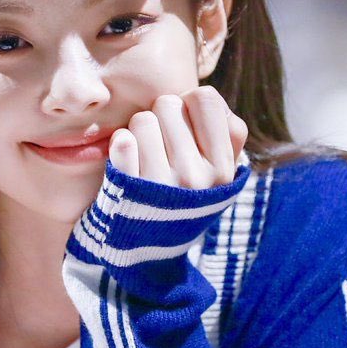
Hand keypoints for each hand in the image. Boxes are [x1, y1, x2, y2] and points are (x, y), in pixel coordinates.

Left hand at [108, 87, 247, 188]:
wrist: (151, 251)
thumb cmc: (186, 197)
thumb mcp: (221, 172)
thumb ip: (226, 132)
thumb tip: (203, 96)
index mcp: (223, 168)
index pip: (204, 98)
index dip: (189, 104)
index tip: (185, 125)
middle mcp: (196, 178)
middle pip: (168, 104)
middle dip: (162, 118)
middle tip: (162, 145)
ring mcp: (161, 185)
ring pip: (142, 119)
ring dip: (139, 131)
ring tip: (146, 156)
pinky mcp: (129, 190)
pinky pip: (122, 141)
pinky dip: (120, 144)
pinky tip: (128, 159)